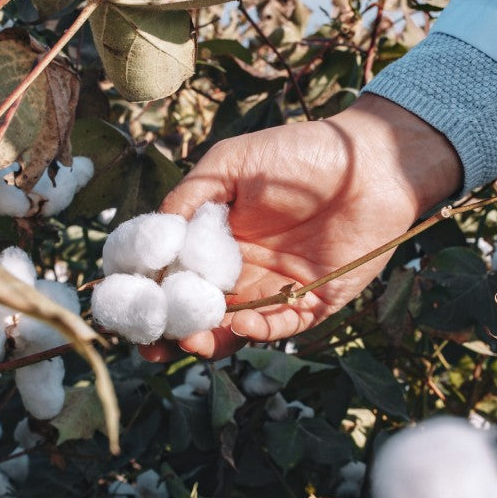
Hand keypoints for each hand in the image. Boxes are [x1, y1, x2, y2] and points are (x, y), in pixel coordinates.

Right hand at [139, 95, 461, 360]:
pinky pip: (278, 328)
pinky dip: (256, 332)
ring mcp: (275, 291)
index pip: (173, 275)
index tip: (126, 304)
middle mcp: (241, 271)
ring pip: (231, 329)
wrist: (370, 164)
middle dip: (171, 331)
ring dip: (208, 340)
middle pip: (196, 312)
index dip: (148, 293)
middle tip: (151, 342)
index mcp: (216, 239)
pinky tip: (239, 324)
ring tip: (191, 341)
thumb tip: (154, 236)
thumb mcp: (232, 165)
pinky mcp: (312, 305)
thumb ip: (191, 197)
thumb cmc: (301, 155)